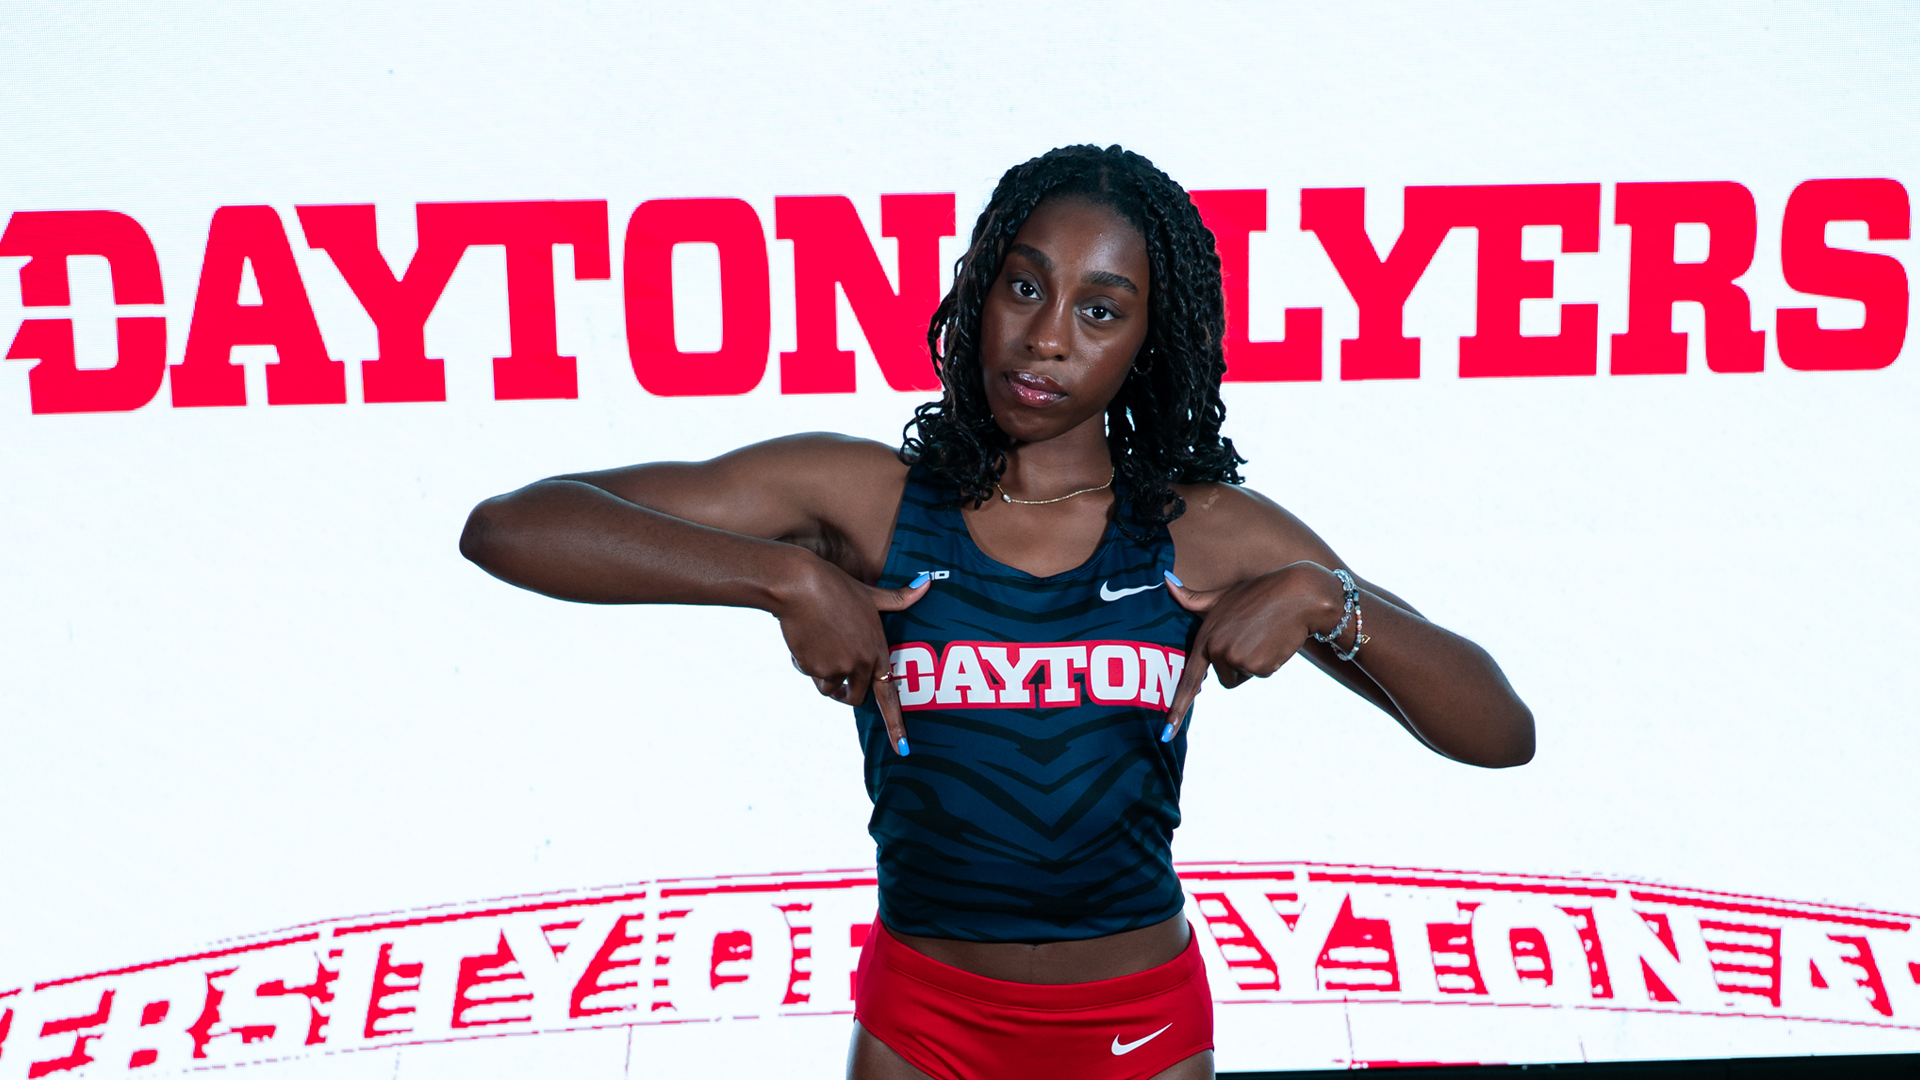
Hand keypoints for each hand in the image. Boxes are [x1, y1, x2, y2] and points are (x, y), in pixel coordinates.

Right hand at [775, 561, 931, 755]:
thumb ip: (900, 598)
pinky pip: (810, 675)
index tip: (903, 749)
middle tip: (834, 665)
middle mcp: (861, 664)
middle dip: (844, 689)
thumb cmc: (836, 586)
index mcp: (878, 650)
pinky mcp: (814, 668)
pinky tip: (806, 638)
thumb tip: (929, 581)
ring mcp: (838, 668)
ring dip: (823, 673)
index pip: (890, 696)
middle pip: (855, 697)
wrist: (800, 585)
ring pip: (829, 687)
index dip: (896, 725)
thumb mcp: (871, 594)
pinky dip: (805, 662)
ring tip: (820, 641)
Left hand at [1160, 562, 1347, 740]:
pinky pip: (1262, 675)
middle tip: (1253, 636)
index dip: (1177, 707)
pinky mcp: (1257, 666)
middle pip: (1225, 677)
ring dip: (1255, 663)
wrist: (1298, 594)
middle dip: (1239, 663)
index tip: (1166, 732)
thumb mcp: (1222, 596)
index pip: (1188, 678)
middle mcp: (1216, 649)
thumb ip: (1193, 599)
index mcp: (1205, 636)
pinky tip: (1275, 641)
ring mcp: (1236, 658)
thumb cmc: (1260, 593)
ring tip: (1263, 636)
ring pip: (1243, 677)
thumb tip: (1165, 581)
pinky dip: (1270, 663)